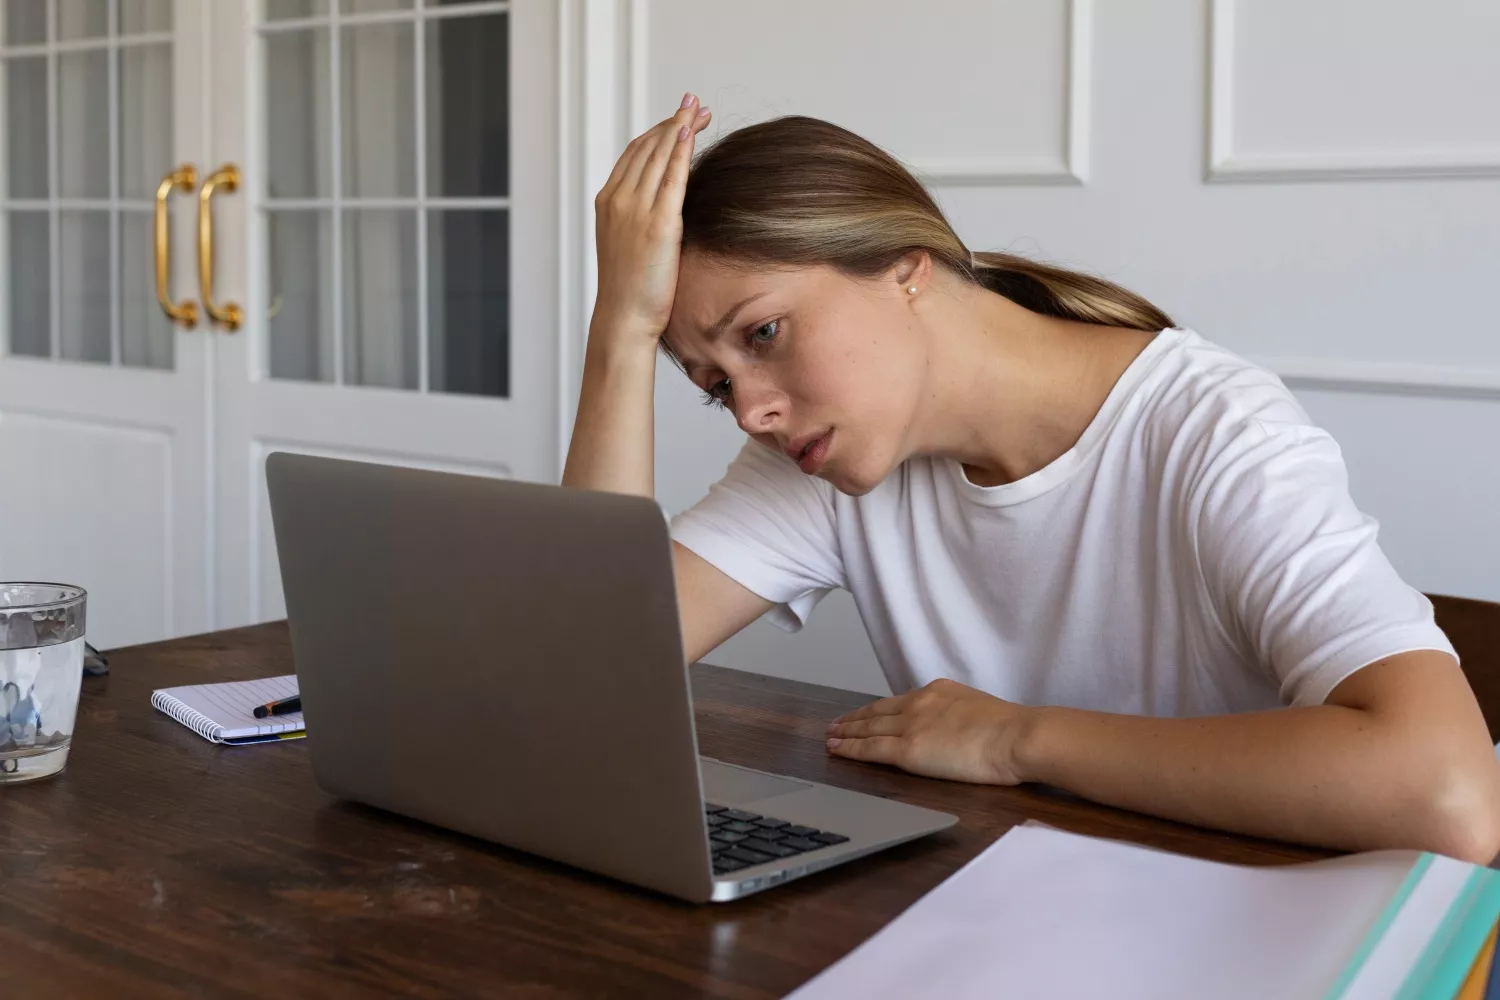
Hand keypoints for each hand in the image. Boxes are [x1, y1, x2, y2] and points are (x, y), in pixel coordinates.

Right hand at [591, 93, 713, 346]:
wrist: (624, 317)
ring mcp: (635, 210)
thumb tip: (665, 207)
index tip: (679, 119)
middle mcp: (617, 199)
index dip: (658, 132)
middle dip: (672, 122)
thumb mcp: (629, 244)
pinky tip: (689, 133)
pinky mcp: (657, 224)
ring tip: (699, 111)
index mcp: (607, 201)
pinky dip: (679, 152)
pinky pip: (670, 178)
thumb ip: (641, 218)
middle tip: (695, 106)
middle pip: (647, 147)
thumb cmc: (631, 290)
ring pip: (658, 156)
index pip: (634, 153)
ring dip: (679, 128)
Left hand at [826, 678, 1032, 784]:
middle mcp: (919, 703)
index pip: (898, 702)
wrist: (1017, 736)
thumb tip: (959, 730)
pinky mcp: (908, 749)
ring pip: (868, 728)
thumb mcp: (980, 711)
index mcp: (938, 692)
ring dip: (846, 732)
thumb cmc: (1012, 731)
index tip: (863, 714)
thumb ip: (960, 717)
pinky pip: (870, 749)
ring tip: (830, 737)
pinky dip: (850, 749)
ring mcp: (911, 725)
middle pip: (877, 712)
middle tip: (835, 724)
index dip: (876, 710)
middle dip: (854, 719)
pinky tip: (836, 750)